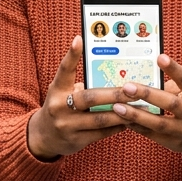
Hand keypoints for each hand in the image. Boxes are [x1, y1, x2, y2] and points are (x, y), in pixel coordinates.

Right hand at [25, 36, 129, 160]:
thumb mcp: (62, 93)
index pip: (64, 70)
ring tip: (139, 107)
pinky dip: (117, 126)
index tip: (78, 39)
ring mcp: (67, 125)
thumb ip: (80, 85)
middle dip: (113, 94)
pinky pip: (101, 133)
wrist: (43, 137)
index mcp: (57, 90)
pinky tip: (129, 121)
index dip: (71, 55)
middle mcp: (59, 107)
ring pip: (99, 119)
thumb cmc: (60, 107)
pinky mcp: (76, 140)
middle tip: (133, 89)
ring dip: (121, 113)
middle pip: (89, 98)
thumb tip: (111, 74)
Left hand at [110, 54, 181, 155]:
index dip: (174, 69)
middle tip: (127, 87)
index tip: (160, 57)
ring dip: (136, 114)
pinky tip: (122, 119)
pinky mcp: (173, 143)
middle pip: (171, 104)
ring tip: (118, 106)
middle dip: (147, 95)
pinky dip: (136, 126)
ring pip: (159, 123)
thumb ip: (171, 85)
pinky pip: (151, 134)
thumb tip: (143, 72)